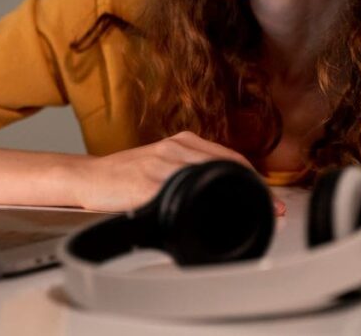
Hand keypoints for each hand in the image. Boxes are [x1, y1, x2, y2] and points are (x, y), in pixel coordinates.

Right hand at [74, 131, 285, 215]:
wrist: (87, 178)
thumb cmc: (124, 176)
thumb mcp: (162, 165)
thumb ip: (190, 172)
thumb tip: (222, 193)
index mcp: (183, 142)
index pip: (231, 158)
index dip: (255, 179)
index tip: (272, 198)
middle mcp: (175, 149)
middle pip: (227, 168)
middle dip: (253, 189)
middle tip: (273, 209)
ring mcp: (161, 165)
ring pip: (209, 180)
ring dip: (234, 199)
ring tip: (252, 215)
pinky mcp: (146, 184)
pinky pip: (181, 196)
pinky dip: (201, 208)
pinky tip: (213, 219)